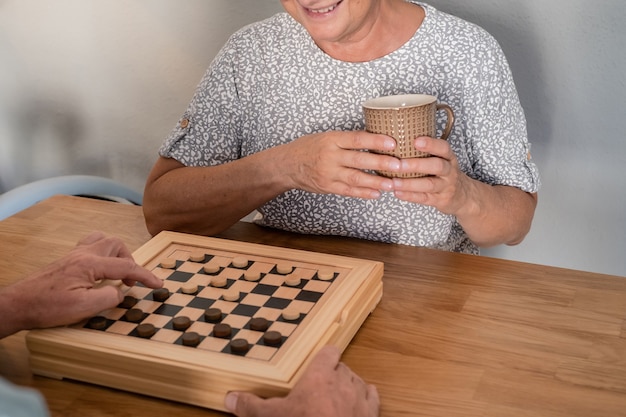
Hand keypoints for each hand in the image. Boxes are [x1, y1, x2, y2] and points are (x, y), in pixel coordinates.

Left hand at [0, 232, 162, 336]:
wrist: (18, 304)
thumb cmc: (46, 307)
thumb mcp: (83, 307)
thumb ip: (108, 297)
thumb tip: (119, 292)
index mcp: (90, 264)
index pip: (127, 266)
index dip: (145, 275)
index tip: (158, 284)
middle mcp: (83, 255)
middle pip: (116, 244)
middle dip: (130, 260)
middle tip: (131, 281)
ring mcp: (74, 256)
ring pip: (103, 241)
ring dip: (116, 254)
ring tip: (118, 272)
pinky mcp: (67, 262)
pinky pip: (91, 247)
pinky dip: (103, 256)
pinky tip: (99, 272)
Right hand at [224, 345, 379, 416]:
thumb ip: (253, 406)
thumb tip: (232, 398)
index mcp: (320, 376)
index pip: (328, 352)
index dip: (324, 356)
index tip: (317, 360)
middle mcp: (344, 382)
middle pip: (341, 367)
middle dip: (332, 374)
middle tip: (319, 385)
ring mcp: (359, 397)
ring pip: (357, 381)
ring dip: (348, 386)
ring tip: (336, 396)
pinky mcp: (371, 414)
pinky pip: (372, 398)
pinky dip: (366, 399)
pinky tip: (359, 404)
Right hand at [283, 130, 400, 198]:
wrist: (287, 165)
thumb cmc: (309, 148)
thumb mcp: (327, 137)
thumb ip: (348, 140)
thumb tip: (376, 139)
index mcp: (332, 139)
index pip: (357, 139)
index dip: (376, 140)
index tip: (393, 143)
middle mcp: (330, 156)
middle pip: (359, 160)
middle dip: (381, 163)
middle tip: (399, 166)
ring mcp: (328, 173)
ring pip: (356, 178)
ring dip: (376, 182)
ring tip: (392, 184)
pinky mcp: (327, 187)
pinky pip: (348, 191)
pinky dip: (363, 193)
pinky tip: (376, 193)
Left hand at [392, 136, 537, 246]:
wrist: (463, 195)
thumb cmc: (443, 172)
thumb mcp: (441, 158)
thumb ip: (425, 150)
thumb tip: (397, 135)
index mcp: (448, 156)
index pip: (443, 147)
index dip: (431, 144)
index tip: (415, 141)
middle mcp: (449, 171)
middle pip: (436, 166)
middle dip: (416, 165)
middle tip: (398, 164)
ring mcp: (446, 186)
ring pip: (429, 184)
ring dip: (410, 183)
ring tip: (393, 182)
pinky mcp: (440, 200)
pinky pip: (425, 198)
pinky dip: (410, 196)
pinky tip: (397, 193)